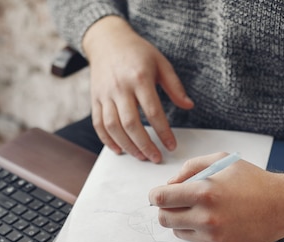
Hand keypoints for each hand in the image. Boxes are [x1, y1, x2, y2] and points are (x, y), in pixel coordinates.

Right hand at [82, 16, 193, 162]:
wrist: (107, 41)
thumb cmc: (138, 53)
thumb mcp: (161, 63)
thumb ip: (174, 86)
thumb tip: (189, 106)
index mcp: (139, 78)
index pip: (153, 111)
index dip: (163, 132)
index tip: (171, 146)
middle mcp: (120, 88)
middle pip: (131, 124)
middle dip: (144, 145)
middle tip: (156, 158)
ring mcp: (104, 95)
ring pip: (113, 127)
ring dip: (127, 146)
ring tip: (141, 156)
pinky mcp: (94, 99)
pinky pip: (98, 124)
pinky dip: (107, 141)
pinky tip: (119, 150)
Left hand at [148, 153, 283, 241]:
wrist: (282, 206)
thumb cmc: (252, 180)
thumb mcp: (222, 160)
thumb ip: (190, 168)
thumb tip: (169, 183)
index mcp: (204, 192)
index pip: (161, 199)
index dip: (155, 196)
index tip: (157, 195)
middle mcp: (206, 217)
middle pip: (164, 219)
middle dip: (166, 209)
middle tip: (176, 203)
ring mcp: (213, 237)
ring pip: (178, 232)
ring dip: (182, 221)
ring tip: (200, 210)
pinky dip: (198, 232)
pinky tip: (215, 221)